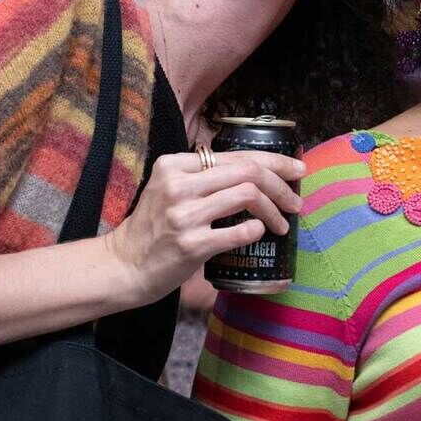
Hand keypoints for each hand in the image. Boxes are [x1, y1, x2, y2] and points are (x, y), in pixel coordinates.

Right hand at [102, 150, 303, 304]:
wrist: (124, 265)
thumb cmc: (153, 228)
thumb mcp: (168, 189)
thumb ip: (201, 176)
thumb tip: (254, 171)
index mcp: (174, 165)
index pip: (237, 154)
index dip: (275, 161)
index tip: (296, 171)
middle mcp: (178, 185)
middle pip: (248, 171)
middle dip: (282, 185)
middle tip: (296, 201)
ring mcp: (184, 215)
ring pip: (248, 196)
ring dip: (274, 211)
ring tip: (282, 224)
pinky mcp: (191, 245)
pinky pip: (239, 231)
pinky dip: (256, 231)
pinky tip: (260, 234)